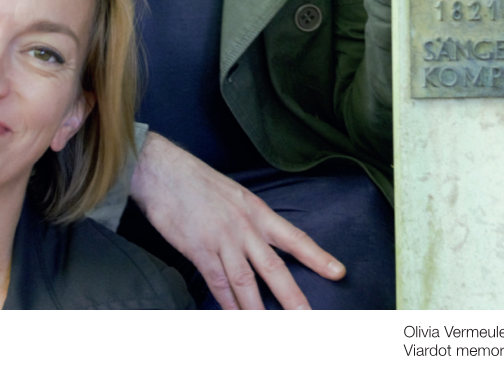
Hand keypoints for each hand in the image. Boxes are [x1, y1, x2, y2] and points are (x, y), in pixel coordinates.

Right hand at [130, 133, 344, 309]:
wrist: (164, 172)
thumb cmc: (199, 183)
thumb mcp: (235, 196)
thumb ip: (251, 220)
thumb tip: (262, 242)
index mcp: (258, 212)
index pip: (295, 238)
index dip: (318, 257)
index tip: (338, 272)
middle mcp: (245, 228)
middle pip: (274, 269)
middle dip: (293, 298)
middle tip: (308, 318)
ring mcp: (222, 241)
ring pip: (247, 284)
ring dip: (259, 312)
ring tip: (271, 331)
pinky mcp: (199, 251)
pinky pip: (218, 284)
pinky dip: (228, 305)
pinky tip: (236, 318)